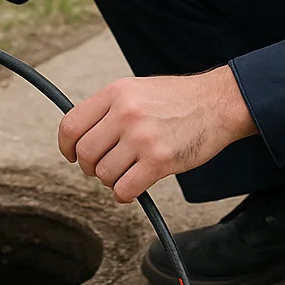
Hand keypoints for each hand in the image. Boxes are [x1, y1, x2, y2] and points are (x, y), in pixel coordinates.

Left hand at [57, 67, 257, 202]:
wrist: (218, 103)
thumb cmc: (178, 99)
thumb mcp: (136, 90)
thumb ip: (108, 109)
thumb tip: (80, 137)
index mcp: (115, 93)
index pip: (70, 126)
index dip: (67, 147)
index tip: (72, 156)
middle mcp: (125, 113)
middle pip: (84, 154)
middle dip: (91, 167)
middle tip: (105, 167)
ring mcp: (142, 138)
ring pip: (104, 175)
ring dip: (111, 180)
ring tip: (128, 171)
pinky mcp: (159, 161)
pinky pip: (124, 190)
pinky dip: (125, 194)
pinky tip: (136, 185)